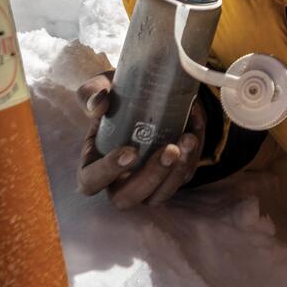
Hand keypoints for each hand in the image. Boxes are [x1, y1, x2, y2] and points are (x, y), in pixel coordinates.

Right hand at [75, 72, 205, 208]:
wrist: (143, 91)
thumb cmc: (115, 96)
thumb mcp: (99, 89)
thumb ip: (92, 94)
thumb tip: (100, 104)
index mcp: (92, 164)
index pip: (91, 181)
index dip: (108, 172)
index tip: (130, 151)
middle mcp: (117, 181)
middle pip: (128, 198)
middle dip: (151, 176)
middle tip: (170, 150)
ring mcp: (145, 183)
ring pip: (159, 195)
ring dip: (177, 172)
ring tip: (189, 140)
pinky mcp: (170, 177)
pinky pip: (183, 176)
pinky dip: (193, 155)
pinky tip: (195, 128)